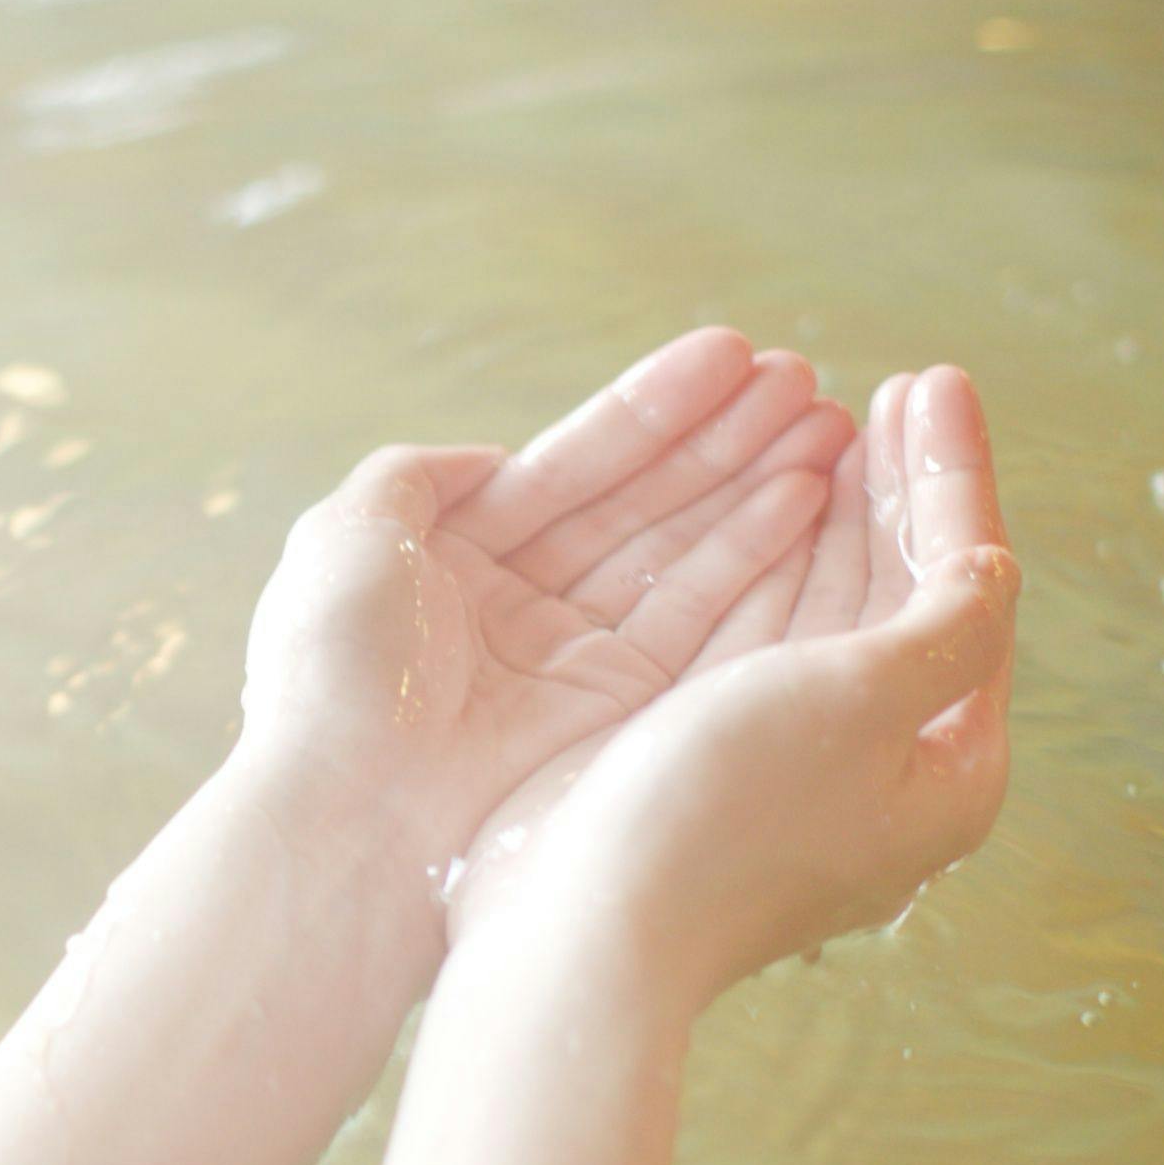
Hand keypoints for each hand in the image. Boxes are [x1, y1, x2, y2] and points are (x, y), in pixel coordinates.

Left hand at [235, 328, 854, 887]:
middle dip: (724, 440)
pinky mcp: (617, 714)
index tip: (732, 353)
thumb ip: (414, 475)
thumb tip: (484, 454)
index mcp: (456, 558)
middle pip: (641, 503)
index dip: (654, 411)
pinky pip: (698, 620)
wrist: (347, 811)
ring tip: (829, 421)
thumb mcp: (347, 537)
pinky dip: (754, 559)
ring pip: (681, 554)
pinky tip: (808, 496)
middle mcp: (522, 606)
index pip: (575, 466)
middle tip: (807, 378)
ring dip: (756, 485)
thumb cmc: (334, 670)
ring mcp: (574, 662)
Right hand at [449, 365, 1018, 1003]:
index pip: (972, 591)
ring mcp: (798, 767)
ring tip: (840, 421)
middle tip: (897, 388)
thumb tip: (995, 565)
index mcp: (947, 768)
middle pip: (912, 598)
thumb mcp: (862, 697)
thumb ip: (947, 624)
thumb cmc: (725, 815)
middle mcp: (884, 770)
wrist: (585, 931)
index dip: (954, 479)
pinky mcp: (719, 763)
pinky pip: (771, 639)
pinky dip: (777, 562)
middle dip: (904, 488)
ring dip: (844, 513)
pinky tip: (772, 500)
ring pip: (838, 612)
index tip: (931, 383)